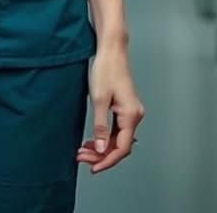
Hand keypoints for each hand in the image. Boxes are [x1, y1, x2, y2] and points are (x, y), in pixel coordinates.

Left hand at [75, 46, 143, 173]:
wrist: (112, 49)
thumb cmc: (106, 68)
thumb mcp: (99, 99)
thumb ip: (100, 127)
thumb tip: (102, 149)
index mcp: (131, 115)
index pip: (122, 148)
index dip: (107, 161)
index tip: (93, 167)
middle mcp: (135, 115)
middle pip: (120, 145)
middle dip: (101, 155)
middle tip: (82, 158)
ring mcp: (131, 111)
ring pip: (118, 138)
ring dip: (102, 147)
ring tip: (84, 151)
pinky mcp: (125, 107)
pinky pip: (118, 129)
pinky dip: (105, 137)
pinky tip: (94, 140)